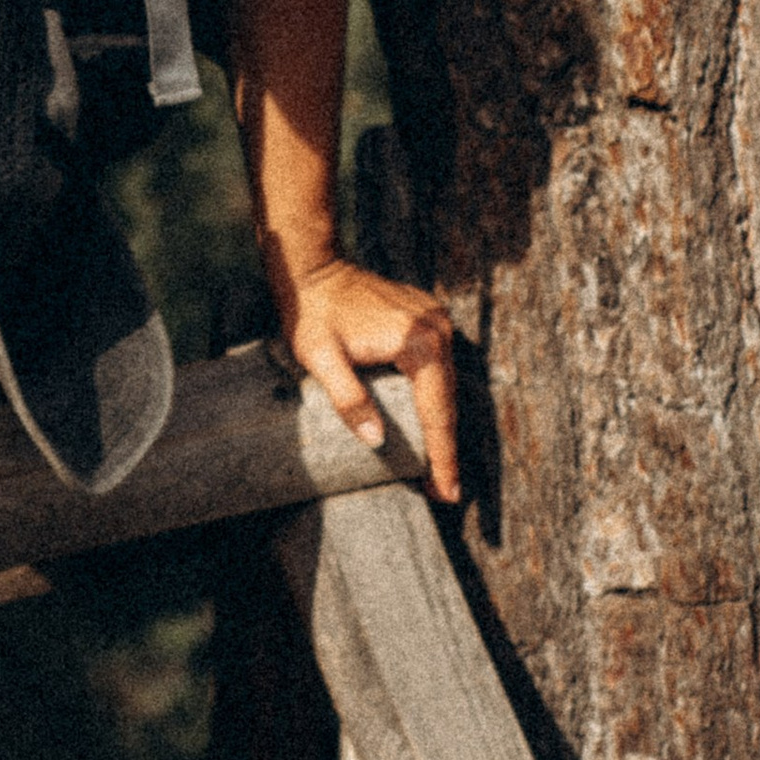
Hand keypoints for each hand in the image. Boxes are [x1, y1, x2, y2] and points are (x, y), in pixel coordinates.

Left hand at [283, 259, 461, 504]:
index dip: (442, 457)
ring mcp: (436, 319)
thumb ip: (348, 399)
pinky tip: (427, 423)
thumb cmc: (311, 313)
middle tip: (443, 492)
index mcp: (419, 342)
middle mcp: (437, 328)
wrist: (312, 266)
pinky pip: (437, 366)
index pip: (436, 412)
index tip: (446, 493)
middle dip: (444, 448)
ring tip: (437, 467)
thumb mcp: (320, 358)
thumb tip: (377, 441)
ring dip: (441, 423)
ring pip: (445, 385)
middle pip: (447, 401)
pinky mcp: (428, 316)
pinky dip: (434, 396)